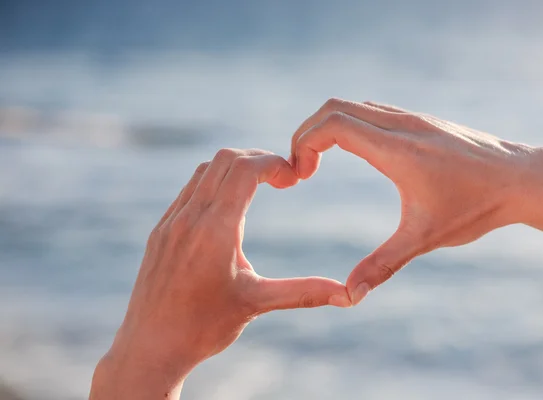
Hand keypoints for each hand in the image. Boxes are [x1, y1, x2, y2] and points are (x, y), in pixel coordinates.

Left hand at [90, 148, 350, 399]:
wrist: (149, 348)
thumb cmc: (204, 328)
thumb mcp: (257, 303)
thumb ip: (303, 292)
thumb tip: (347, 295)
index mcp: (215, 230)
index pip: (245, 169)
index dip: (274, 163)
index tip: (294, 177)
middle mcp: (190, 218)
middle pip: (225, 159)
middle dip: (258, 159)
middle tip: (281, 178)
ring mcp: (171, 222)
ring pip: (205, 170)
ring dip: (235, 168)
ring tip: (259, 187)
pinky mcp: (160, 231)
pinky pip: (189, 189)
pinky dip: (214, 183)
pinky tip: (229, 205)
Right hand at [290, 99, 533, 304]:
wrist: (522, 179)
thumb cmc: (476, 207)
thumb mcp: (424, 239)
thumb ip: (382, 265)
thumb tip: (350, 295)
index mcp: (396, 148)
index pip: (333, 124)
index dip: (304, 143)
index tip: (302, 175)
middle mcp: (401, 124)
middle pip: (335, 107)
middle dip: (307, 133)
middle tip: (302, 169)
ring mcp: (413, 117)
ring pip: (354, 106)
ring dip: (328, 128)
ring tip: (319, 163)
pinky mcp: (421, 120)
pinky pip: (372, 110)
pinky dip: (349, 125)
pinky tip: (354, 155)